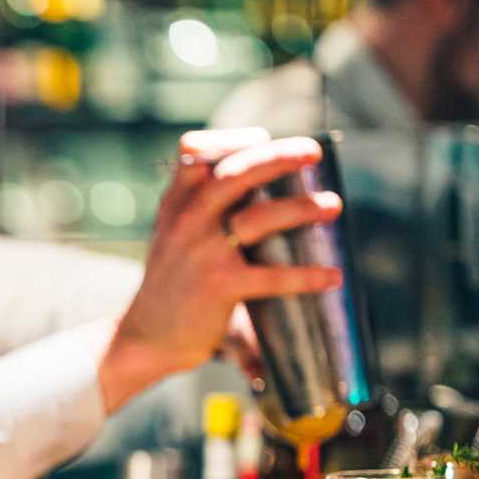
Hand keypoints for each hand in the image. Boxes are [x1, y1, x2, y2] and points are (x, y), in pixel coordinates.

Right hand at [109, 129, 343, 384]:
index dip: (232, 141)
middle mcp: (186, 221)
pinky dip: (307, 275)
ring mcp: (201, 253)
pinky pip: (272, 276)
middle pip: (235, 174)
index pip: (195, 152)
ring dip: (302, 209)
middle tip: (314, 152)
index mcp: (175, 204)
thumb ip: (205, 211)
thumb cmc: (172, 285)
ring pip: (259, 218)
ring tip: (333, 206)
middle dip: (278, 157)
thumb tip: (269, 193)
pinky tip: (332, 276)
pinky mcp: (217, 287)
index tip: (264, 140)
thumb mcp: (174, 237)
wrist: (144, 338)